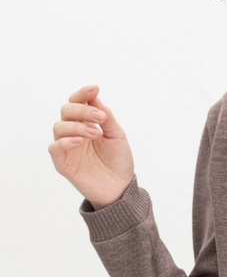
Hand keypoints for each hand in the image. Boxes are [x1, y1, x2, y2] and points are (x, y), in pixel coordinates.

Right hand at [49, 85, 133, 208]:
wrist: (120, 187)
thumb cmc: (118, 161)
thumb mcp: (118, 136)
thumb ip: (107, 118)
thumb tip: (96, 98)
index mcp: (86, 123)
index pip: (78, 103)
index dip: (83, 95)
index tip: (95, 89)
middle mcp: (74, 132)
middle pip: (66, 111)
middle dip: (83, 111)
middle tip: (100, 118)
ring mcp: (67, 147)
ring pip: (59, 127)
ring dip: (77, 126)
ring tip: (96, 133)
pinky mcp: (62, 163)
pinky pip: (55, 148)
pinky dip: (65, 141)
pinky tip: (80, 141)